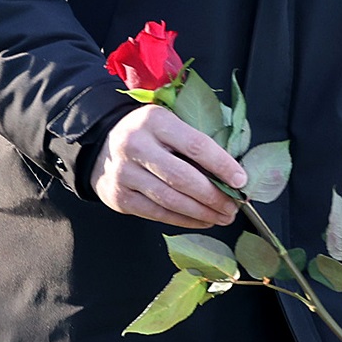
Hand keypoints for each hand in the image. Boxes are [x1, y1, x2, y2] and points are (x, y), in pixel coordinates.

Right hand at [98, 102, 248, 227]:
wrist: (101, 143)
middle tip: (234, 206)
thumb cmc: (149, 135)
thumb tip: (233, 174)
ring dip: (202, 213)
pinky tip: (201, 220)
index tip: (241, 180)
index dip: (222, 165)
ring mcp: (124, 173)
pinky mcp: (118, 197)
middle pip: (182, 178)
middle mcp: (135, 146)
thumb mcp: (169, 124)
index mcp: (155, 121)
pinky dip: (184, 220)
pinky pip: (157, 213)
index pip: (196, 145)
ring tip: (222, 216)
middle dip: (214, 196)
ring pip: (170, 200)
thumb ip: (195, 142)